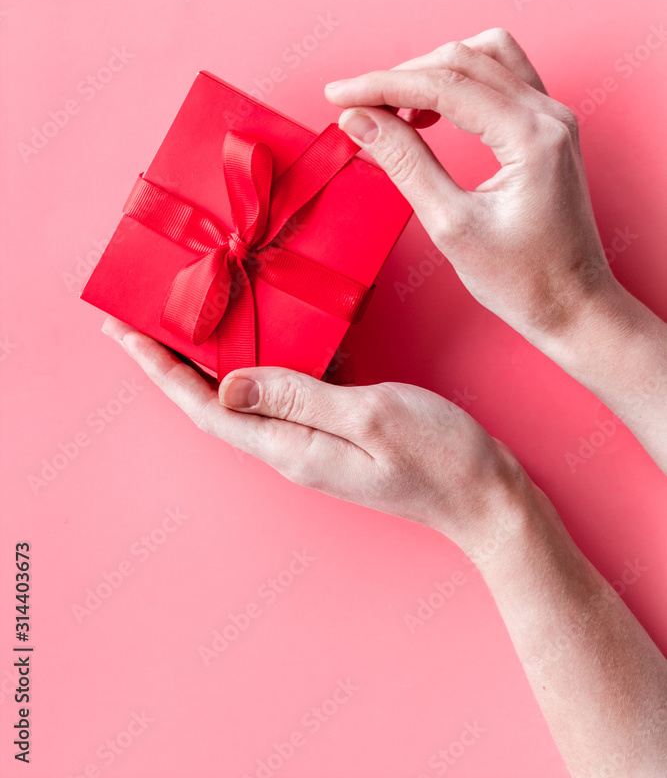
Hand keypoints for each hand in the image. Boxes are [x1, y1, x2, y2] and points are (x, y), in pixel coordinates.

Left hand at [101, 316, 525, 554]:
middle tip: (143, 313)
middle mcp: (290, 446)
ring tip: (192, 315)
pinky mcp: (337, 429)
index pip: (203, 407)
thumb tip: (224, 385)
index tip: (120, 331)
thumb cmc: (440, 456)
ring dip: (215, 356)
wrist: (490, 499)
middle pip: (213, 401)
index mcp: (289, 445)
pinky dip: (267, 358)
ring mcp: (313, 440)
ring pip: (246, 392)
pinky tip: (271, 326)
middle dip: (173, 360)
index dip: (158, 369)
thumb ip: (296, 396)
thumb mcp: (370, 417)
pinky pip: (286, 388)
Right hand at [325, 27, 619, 344]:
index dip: (383, 85)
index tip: (338, 95)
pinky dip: (460, 82)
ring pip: (484, 57)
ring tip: (394, 110)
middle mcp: (549, 114)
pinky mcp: (548, 128)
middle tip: (356, 106)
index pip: (446, 85)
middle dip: (402, 77)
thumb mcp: (451, 226)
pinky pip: (501, 77)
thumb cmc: (523, 279)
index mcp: (532, 137)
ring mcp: (553, 117)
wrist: (573, 306)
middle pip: (463, 60)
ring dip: (433, 72)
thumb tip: (359, 121)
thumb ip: (405, 163)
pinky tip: (429, 112)